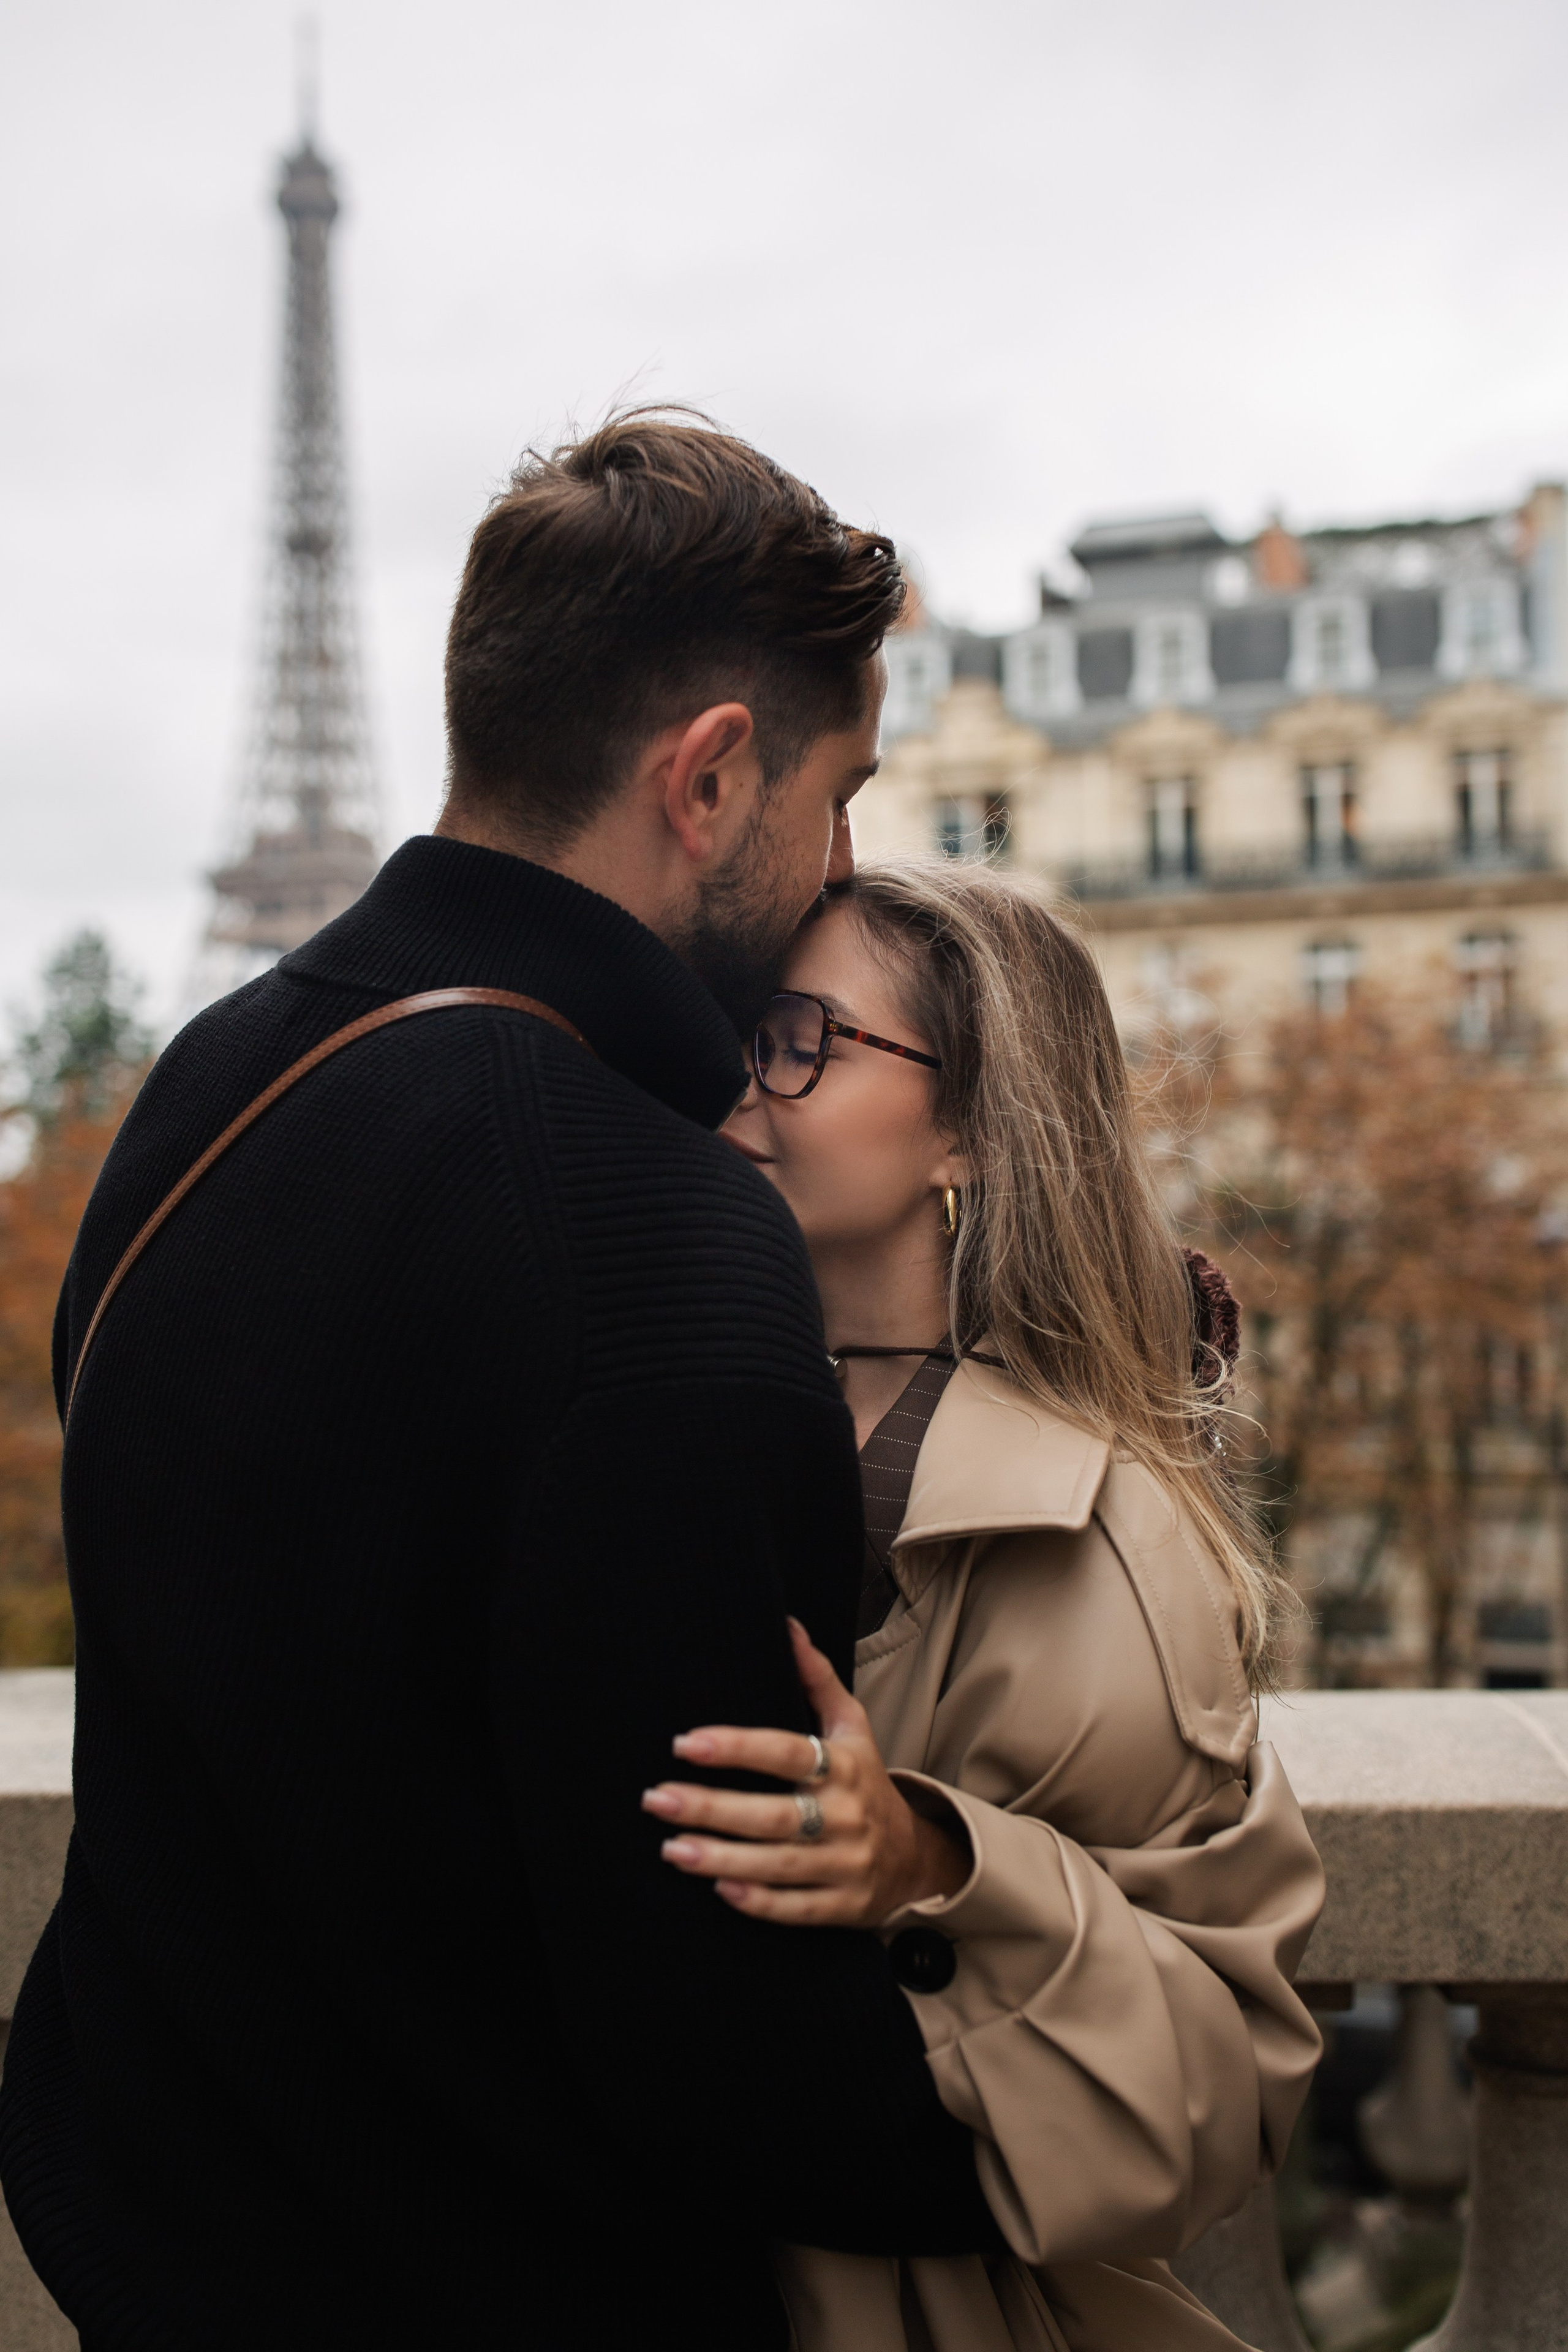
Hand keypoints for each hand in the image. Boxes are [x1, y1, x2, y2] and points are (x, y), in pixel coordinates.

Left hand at [640, 1618, 969, 1925]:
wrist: (915, 1857)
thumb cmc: (864, 1781)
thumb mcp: (851, 1726)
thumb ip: (816, 1679)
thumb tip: (785, 1626)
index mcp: (842, 1766)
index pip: (786, 1753)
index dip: (735, 1748)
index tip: (684, 1742)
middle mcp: (845, 1815)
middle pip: (773, 1813)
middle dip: (711, 1807)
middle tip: (655, 1799)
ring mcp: (846, 1864)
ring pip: (778, 1863)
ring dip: (721, 1857)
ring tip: (671, 1848)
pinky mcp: (844, 1906)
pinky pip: (797, 1908)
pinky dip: (759, 1901)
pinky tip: (719, 1888)